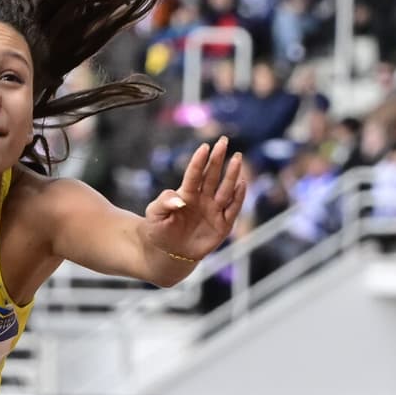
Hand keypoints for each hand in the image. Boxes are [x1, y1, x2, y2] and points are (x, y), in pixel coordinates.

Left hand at [146, 137, 245, 260]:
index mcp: (186, 194)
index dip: (199, 161)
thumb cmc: (158, 230)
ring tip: (237, 158)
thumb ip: (164, 201)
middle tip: (223, 141)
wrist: (167, 254)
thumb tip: (181, 198)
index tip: (204, 147)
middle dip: (218, 159)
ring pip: (225, 189)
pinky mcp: (222, 226)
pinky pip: (232, 210)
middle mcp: (203, 199)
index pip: (194, 174)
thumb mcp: (154, 214)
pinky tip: (241, 184)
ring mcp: (214, 211)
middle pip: (212, 176)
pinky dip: (238, 197)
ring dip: (232, 174)